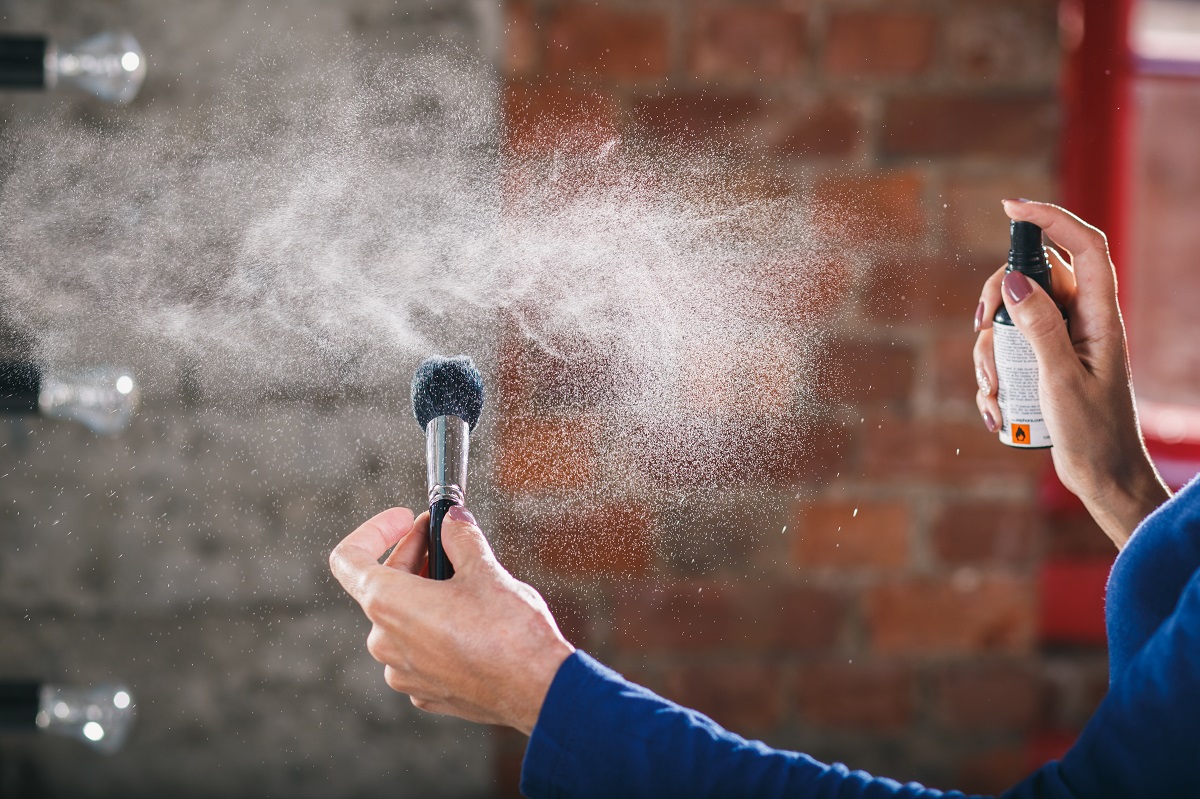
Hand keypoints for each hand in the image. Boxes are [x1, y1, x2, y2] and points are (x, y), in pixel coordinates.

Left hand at [329, 505, 574, 733]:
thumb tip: (452, 520)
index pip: (348, 559)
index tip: (404, 520)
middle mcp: (385, 641)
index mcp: (389, 604)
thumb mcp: (485, 569)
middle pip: (380, 586)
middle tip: (445, 538)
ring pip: (401, 619)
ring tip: (463, 580)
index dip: (373, 531)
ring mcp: (402, 672)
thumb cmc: (510, 633)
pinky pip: (417, 650)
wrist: (539, 688)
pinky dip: (435, 627)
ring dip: (425, 593)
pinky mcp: (424, 691)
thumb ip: (459, 537)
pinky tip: (469, 619)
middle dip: (412, 555)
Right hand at [973, 200, 1169, 547]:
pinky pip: (1007, 349)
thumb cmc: (1094, 434)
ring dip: (989, 350)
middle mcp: (1082, 321)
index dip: (1052, 218)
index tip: (1010, 207)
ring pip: (1011, 316)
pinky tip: (994, 407)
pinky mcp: (1044, 363)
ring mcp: (1061, 341)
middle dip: (997, 297)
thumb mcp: (1062, 380)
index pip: (1084, 247)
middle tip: (980, 324)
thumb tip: (1013, 279)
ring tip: (992, 390)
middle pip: (1033, 277)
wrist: (1103, 478)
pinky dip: (992, 372)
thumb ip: (1040, 326)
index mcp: (1100, 316)